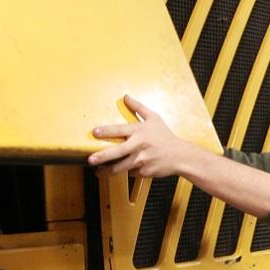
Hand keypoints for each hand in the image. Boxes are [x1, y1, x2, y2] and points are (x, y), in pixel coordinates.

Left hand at [89, 95, 204, 177]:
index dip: (106, 131)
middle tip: (90, 159)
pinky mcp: (144, 172)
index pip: (119, 130)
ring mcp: (141, 160)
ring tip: (99, 171)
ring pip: (120, 167)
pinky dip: (126, 171)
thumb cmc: (165, 136)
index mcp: (139, 131)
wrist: (179, 155)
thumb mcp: (154, 118)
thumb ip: (138, 108)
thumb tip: (126, 97)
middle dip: (102, 156)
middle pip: (117, 152)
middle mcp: (139, 146)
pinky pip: (130, 173)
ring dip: (107, 171)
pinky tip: (124, 170)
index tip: (95, 133)